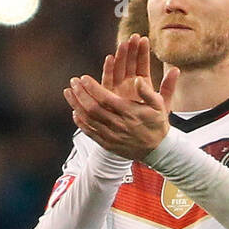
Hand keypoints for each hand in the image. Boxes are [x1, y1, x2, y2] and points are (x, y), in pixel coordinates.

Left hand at [64, 35, 179, 160]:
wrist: (158, 150)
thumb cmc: (157, 123)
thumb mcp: (159, 105)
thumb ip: (148, 91)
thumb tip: (138, 79)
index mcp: (130, 113)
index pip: (105, 98)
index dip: (92, 87)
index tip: (83, 78)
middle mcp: (119, 125)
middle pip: (93, 108)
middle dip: (80, 94)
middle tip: (73, 82)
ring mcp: (112, 136)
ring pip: (89, 120)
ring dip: (76, 105)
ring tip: (68, 93)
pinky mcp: (108, 145)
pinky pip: (91, 133)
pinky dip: (81, 123)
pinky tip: (75, 112)